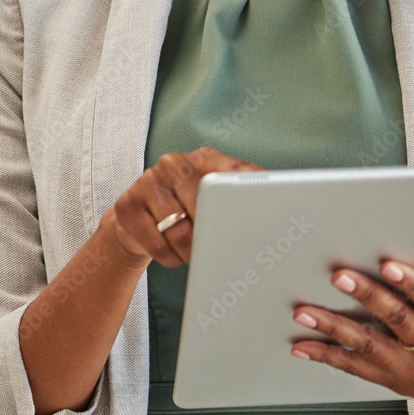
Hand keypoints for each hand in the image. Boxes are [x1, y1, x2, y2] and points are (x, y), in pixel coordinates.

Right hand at [103, 145, 264, 268]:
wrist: (138, 222)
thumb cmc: (189, 210)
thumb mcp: (219, 196)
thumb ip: (248, 191)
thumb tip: (286, 203)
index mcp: (205, 157)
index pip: (232, 177)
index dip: (241, 202)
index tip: (253, 224)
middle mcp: (174, 162)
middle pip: (202, 204)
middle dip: (211, 233)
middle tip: (217, 250)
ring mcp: (148, 181)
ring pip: (178, 228)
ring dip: (190, 251)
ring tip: (194, 255)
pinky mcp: (127, 204)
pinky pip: (155, 242)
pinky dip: (169, 257)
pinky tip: (173, 256)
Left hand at [289, 263, 413, 414]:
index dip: (412, 284)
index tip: (389, 265)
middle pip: (397, 322)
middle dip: (366, 296)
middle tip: (340, 276)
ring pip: (369, 348)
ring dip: (333, 329)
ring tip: (305, 312)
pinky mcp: (398, 384)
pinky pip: (359, 370)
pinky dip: (329, 357)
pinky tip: (305, 346)